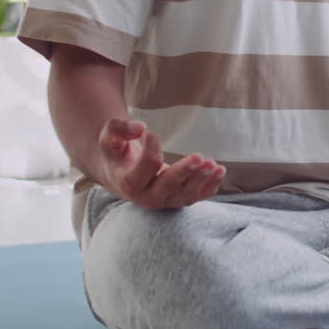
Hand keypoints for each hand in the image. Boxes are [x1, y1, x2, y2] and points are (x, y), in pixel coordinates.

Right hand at [97, 118, 226, 208]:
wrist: (121, 175)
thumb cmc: (117, 153)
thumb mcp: (109, 138)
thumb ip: (119, 129)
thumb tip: (139, 127)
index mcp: (129, 183)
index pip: (144, 169)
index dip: (150, 150)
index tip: (151, 133)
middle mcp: (148, 197)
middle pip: (169, 186)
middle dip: (184, 172)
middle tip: (198, 156)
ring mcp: (166, 201)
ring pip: (186, 195)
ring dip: (202, 180)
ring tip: (214, 165)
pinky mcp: (180, 199)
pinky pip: (198, 197)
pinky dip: (211, 187)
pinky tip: (220, 172)